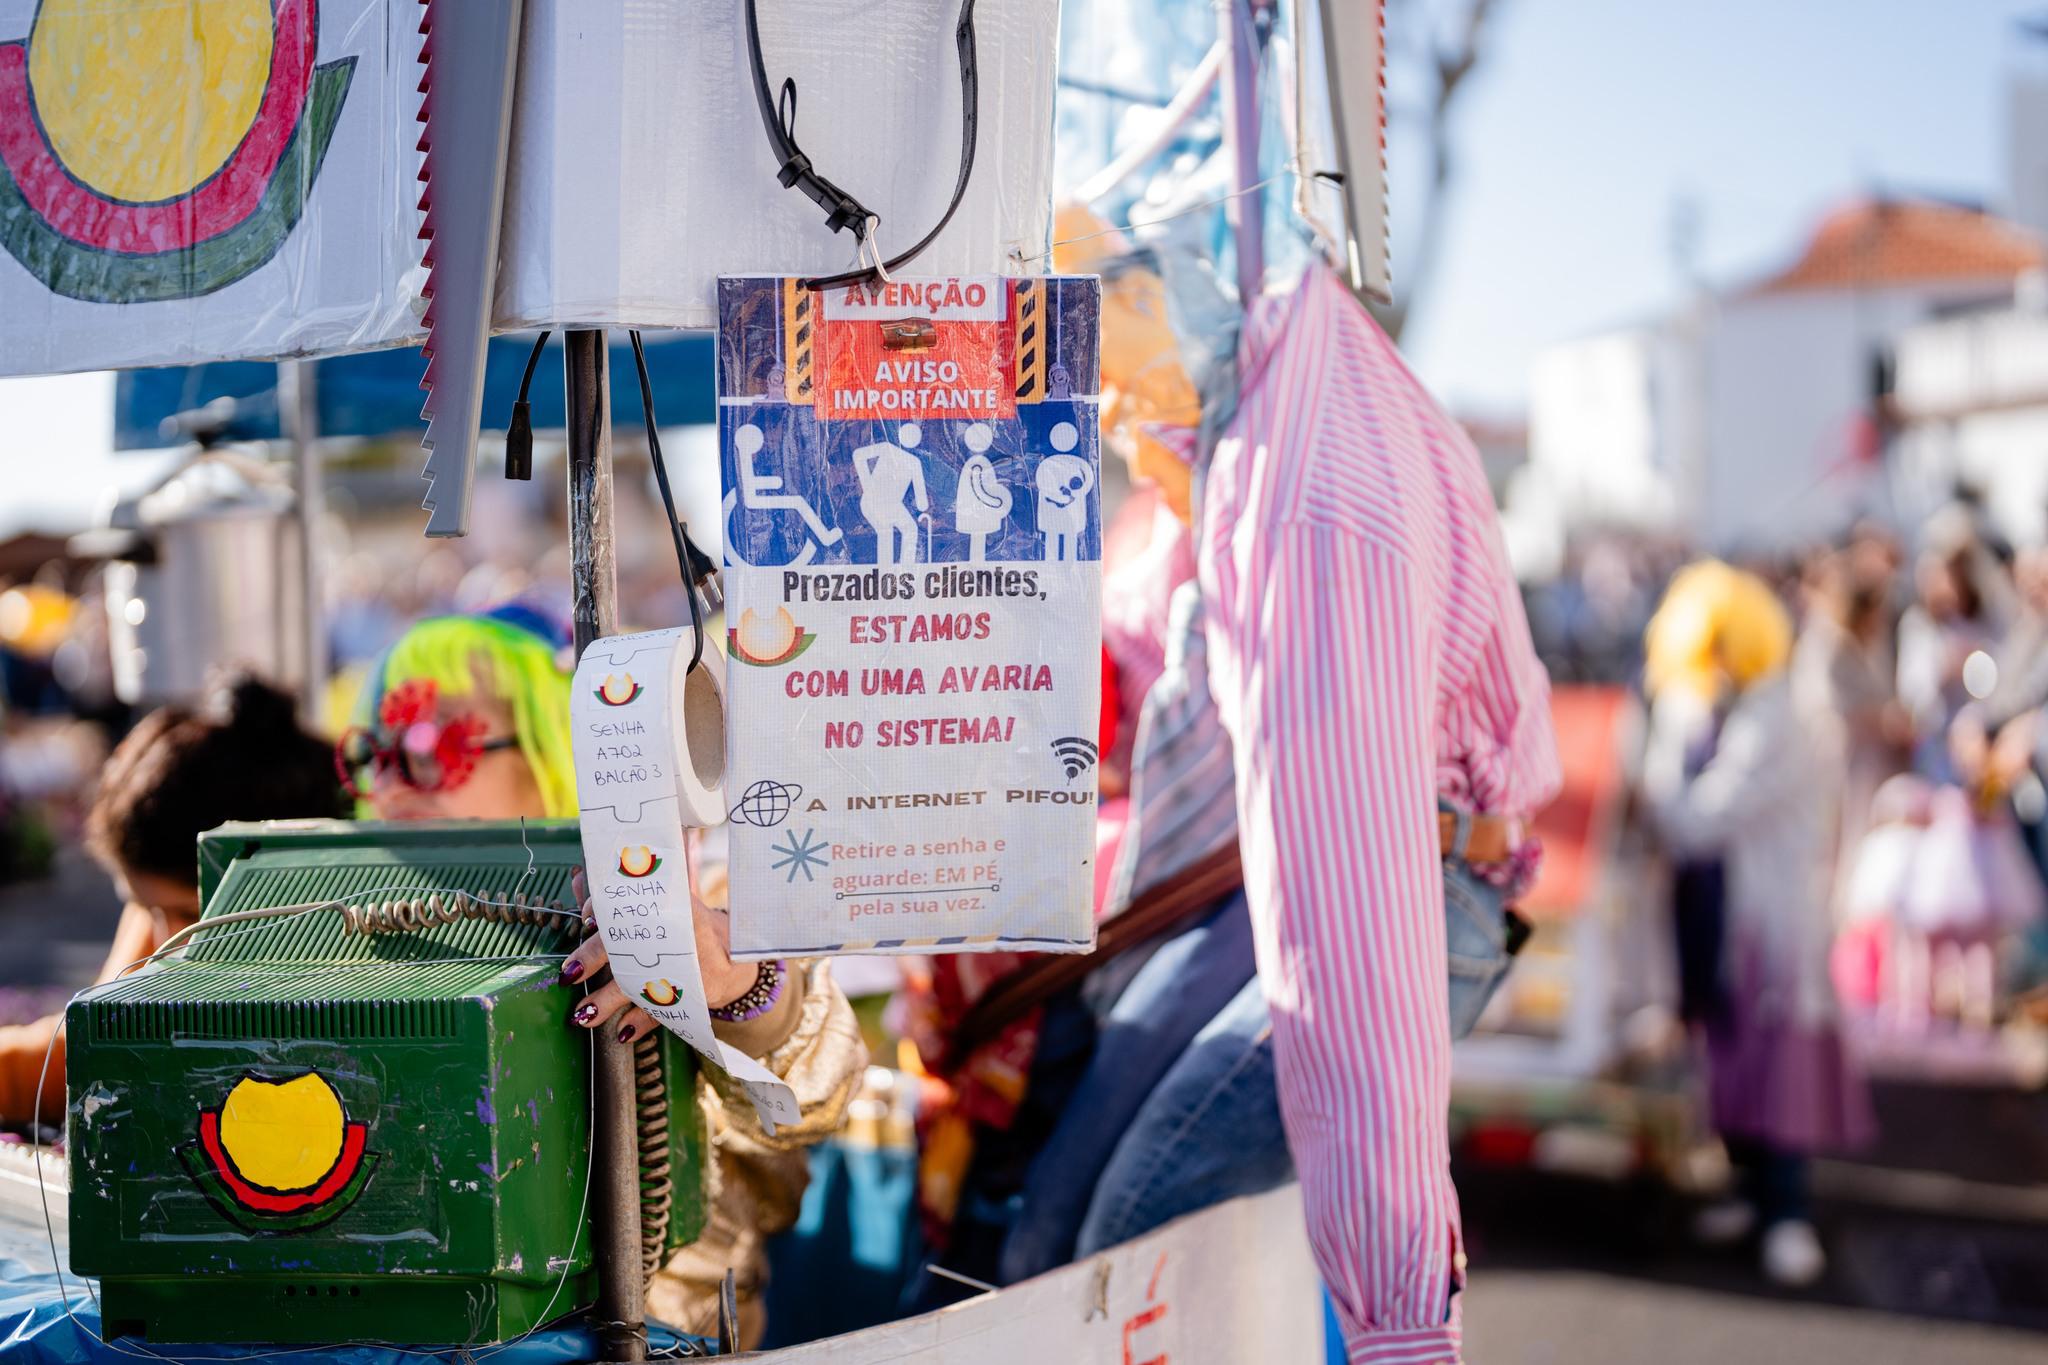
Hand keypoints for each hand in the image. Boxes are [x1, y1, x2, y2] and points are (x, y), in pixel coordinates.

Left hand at [561, 865, 760, 1041]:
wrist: (736, 958)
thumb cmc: (689, 928)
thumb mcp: (665, 904)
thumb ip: (621, 896)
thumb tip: (579, 879)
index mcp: (676, 906)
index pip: (635, 903)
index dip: (606, 911)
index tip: (587, 918)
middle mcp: (684, 936)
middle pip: (633, 943)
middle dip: (596, 957)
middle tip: (570, 973)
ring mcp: (691, 968)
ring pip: (642, 984)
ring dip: (609, 1000)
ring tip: (583, 1014)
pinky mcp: (696, 995)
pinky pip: (664, 1012)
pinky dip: (642, 1023)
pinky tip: (623, 1032)